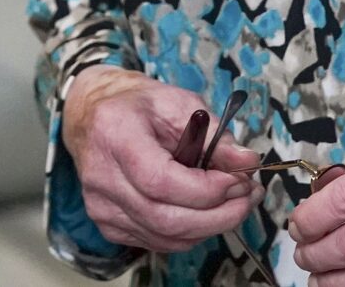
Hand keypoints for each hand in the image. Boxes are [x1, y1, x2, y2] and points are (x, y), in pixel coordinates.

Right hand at [61, 67, 264, 252]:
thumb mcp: (180, 103)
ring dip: (210, 226)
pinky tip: (210, 212)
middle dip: (217, 215)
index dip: (205, 189)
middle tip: (249, 196)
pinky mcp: (108, 225)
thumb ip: (214, 133)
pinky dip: (190, 232)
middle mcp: (103, 179)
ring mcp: (102, 208)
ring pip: (163, 236)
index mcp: (117, 136)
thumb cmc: (140, 105)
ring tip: (238, 202)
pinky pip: (156, 240)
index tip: (239, 179)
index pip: (161, 181)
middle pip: (164, 218)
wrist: (95, 116)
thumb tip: (247, 162)